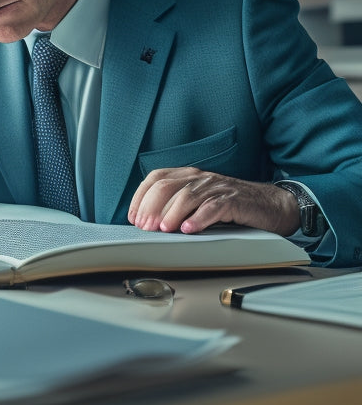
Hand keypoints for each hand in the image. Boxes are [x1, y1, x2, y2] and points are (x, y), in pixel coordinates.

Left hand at [128, 167, 300, 236]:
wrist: (270, 205)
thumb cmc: (229, 205)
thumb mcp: (198, 201)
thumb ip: (175, 205)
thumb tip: (147, 221)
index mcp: (187, 175)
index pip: (155, 178)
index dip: (140, 197)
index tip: (134, 218)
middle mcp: (199, 178)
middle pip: (167, 186)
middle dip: (152, 207)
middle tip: (146, 227)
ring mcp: (216, 187)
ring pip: (187, 196)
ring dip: (172, 213)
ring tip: (164, 229)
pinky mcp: (234, 200)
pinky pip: (214, 207)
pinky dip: (199, 218)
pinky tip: (190, 229)